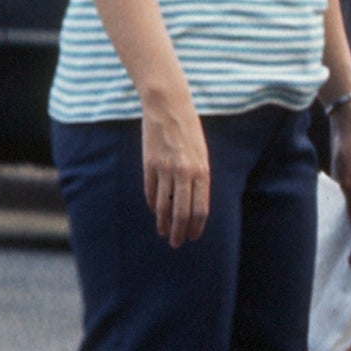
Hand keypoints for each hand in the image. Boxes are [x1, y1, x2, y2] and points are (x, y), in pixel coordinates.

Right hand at [141, 92, 210, 248]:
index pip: (200, 208)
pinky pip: (150, 191)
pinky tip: (155, 211)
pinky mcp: (148, 164)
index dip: (196, 226)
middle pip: (181, 212)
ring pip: (162, 205)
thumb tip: (192, 203)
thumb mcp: (201, 154)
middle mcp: (184, 172)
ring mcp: (164, 169)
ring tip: (163, 232)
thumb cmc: (189, 131)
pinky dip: (153, 204)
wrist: (168, 107)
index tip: (193, 237)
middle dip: (179, 231)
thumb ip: (198, 178)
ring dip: (163, 222)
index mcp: (202, 170)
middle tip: (176, 243)